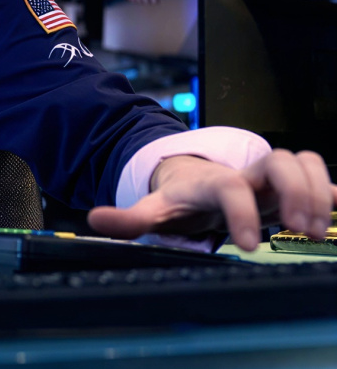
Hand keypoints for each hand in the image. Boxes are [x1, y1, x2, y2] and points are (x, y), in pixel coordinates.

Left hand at [88, 150, 336, 250]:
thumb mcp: (152, 210)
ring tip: (316, 228)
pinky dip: (330, 189)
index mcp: (209, 182)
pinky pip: (318, 172)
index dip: (240, 212)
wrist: (194, 178)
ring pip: (302, 160)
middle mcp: (244, 174)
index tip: (246, 246)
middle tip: (301, 229)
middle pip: (277, 161)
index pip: (228, 187)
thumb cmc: (179, 198)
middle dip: (295, 191)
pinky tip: (335, 212)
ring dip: (317, 190)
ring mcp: (269, 177)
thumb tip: (94, 219)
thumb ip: (127, 218)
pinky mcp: (288, 184)